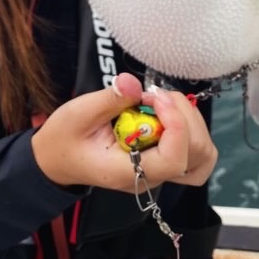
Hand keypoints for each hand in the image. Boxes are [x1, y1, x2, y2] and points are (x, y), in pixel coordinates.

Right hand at [31, 74, 216, 190]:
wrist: (56, 158)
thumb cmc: (64, 139)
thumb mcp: (78, 114)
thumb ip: (108, 99)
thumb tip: (133, 82)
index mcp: (128, 172)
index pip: (175, 160)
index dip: (177, 125)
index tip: (155, 98)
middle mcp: (150, 176)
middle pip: (197, 155)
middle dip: (185, 117)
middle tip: (155, 96)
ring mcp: (159, 170)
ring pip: (202, 153)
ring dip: (190, 120)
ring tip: (162, 102)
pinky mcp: (162, 158)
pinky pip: (193, 148)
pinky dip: (189, 125)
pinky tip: (166, 110)